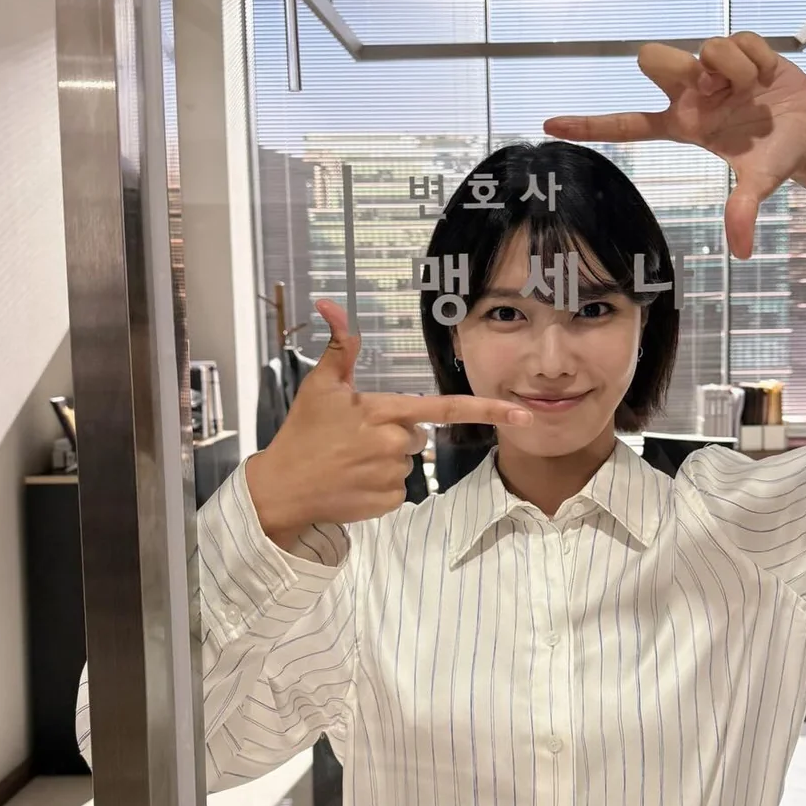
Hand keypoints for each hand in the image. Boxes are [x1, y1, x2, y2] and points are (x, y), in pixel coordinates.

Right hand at [245, 299, 532, 548]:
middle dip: (395, 434)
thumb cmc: (302, 434)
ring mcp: (392, 476)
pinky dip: (379, 486)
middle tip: (356, 436)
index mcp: (384, 411)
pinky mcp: (388, 502)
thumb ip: (340, 347)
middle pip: (418, 436)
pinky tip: (353, 481)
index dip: (487, 409)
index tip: (522, 413)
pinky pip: (398, 489)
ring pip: (407, 462)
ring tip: (350, 460)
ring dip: (385, 460)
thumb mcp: (320, 386)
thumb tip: (331, 303)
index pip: (445, 409)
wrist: (283, 489)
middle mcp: (394, 443)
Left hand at [543, 32, 805, 259]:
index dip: (590, 124)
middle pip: (650, 60)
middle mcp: (691, 94)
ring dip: (732, 68)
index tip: (550, 125)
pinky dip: (757, 59)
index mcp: (682, 125)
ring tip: (751, 89)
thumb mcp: (758, 185)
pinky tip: (767, 75)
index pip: (626, 125)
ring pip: (704, 48)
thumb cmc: (774, 158)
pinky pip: (739, 40)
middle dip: (677, 66)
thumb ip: (743, 211)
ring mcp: (713, 70)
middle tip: (714, 89)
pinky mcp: (740, 50)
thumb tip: (742, 253)